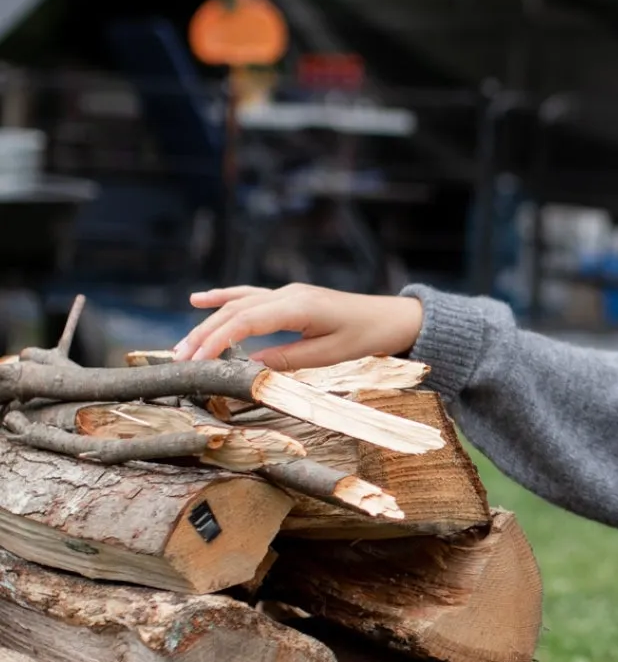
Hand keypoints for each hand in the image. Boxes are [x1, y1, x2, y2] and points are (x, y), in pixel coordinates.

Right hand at [172, 284, 423, 369]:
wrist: (393, 318)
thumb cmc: (367, 338)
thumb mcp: (330, 357)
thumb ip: (288, 360)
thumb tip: (248, 368)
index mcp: (298, 307)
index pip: (246, 320)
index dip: (217, 340)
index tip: (196, 361)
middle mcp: (288, 294)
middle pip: (235, 311)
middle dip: (204, 335)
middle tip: (179, 359)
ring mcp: (288, 293)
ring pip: (238, 304)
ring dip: (209, 322)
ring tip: (183, 345)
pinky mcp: (290, 298)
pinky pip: (250, 296)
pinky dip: (224, 298)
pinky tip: (199, 300)